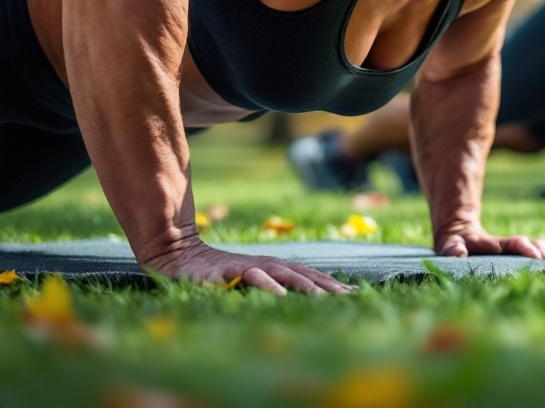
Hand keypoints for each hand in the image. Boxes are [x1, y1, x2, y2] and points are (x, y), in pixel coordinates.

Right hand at [143, 240, 350, 295]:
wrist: (180, 255)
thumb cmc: (219, 272)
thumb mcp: (250, 278)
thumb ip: (271, 284)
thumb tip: (298, 297)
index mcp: (274, 266)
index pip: (310, 274)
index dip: (332, 284)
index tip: (355, 294)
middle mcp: (266, 263)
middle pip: (303, 273)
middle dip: (326, 285)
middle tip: (348, 297)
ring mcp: (248, 266)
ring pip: (281, 274)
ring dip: (303, 285)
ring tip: (322, 297)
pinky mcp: (228, 272)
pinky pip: (250, 278)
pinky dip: (267, 286)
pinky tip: (279, 296)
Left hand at [436, 225, 544, 259]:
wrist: (460, 230)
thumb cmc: (453, 244)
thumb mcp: (449, 245)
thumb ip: (452, 248)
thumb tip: (458, 253)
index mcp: (496, 244)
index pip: (516, 244)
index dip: (527, 249)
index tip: (538, 256)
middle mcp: (510, 245)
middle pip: (533, 246)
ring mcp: (516, 248)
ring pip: (540, 247)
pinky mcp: (518, 252)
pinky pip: (540, 251)